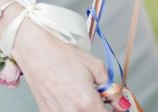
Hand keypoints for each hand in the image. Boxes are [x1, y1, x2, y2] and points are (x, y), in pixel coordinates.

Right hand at [12, 20, 130, 110]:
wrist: (36, 51)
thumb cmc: (63, 55)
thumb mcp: (96, 66)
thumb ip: (112, 89)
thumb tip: (122, 104)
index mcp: (87, 103)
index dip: (114, 111)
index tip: (115, 107)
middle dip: (100, 110)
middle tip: (101, 100)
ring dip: (86, 110)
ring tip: (83, 96)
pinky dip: (72, 109)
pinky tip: (71, 97)